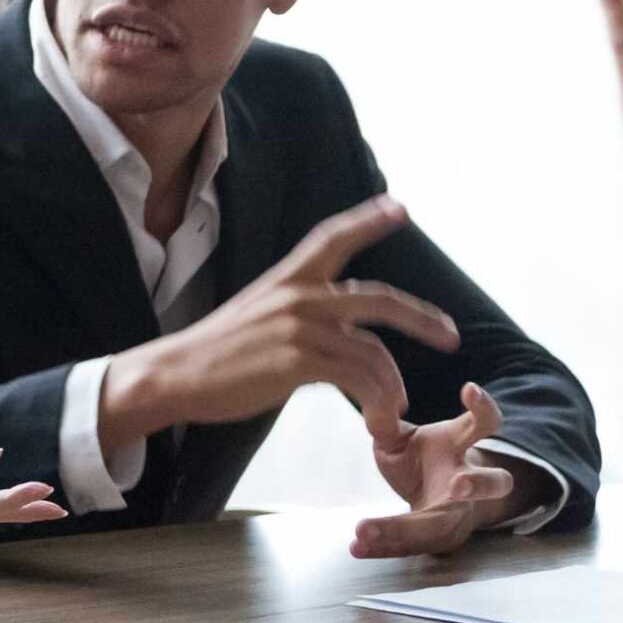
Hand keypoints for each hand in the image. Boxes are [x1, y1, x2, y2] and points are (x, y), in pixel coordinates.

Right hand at [98, 195, 459, 448]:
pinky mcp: (297, 361)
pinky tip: (379, 415)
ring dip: (392, 383)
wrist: (173, 374)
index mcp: (285, 278)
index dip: (368, 220)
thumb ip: (296, 314)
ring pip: (373, 350)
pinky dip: (376, 399)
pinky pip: (357, 378)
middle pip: (378, 298)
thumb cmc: (211, 354)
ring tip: (396, 405)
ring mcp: (299, 327)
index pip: (332, 237)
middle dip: (422, 318)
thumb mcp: (255, 316)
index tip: (399, 207)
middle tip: (449, 336)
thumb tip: (333, 331)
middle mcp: (298, 295)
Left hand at [356, 382, 516, 557]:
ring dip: (406, 530)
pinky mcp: (439, 541)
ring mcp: (457, 515)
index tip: (469, 389)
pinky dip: (382, 547)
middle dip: (479, 484)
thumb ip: (386, 427)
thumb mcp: (400, 439)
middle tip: (459, 485)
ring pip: (444, 526)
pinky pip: (412, 546)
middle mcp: (467, 481)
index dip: (482, 407)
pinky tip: (355, 547)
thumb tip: (372, 410)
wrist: (431, 497)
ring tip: (365, 529)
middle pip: (493, 483)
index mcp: (460, 446)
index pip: (484, 424)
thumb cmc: (419, 459)